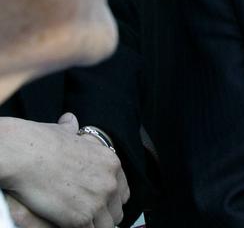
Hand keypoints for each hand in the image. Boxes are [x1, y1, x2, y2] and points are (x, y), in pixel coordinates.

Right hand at [0, 113, 127, 227]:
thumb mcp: (65, 132)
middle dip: (104, 216)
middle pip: (116, 211)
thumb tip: (69, 120)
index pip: (122, 192)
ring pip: (106, 225)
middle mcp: (110, 182)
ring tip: (81, 224)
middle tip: (89, 217)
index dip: (111, 200)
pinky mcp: (80, 218)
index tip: (101, 205)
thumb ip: (72, 130)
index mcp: (111, 162)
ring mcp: (97, 201)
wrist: (26, 155)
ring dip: (94, 225)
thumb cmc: (40, 142)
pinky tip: (70, 227)